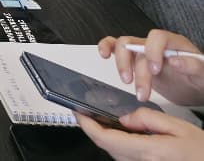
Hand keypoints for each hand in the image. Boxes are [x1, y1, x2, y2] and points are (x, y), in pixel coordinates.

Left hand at [76, 109, 203, 160]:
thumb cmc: (201, 152)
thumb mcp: (178, 126)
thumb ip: (147, 118)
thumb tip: (124, 118)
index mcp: (148, 151)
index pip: (105, 139)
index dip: (87, 126)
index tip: (78, 113)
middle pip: (106, 147)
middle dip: (94, 129)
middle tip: (88, 113)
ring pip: (114, 153)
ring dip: (106, 138)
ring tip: (103, 120)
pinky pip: (125, 158)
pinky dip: (118, 145)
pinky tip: (122, 134)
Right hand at [100, 31, 203, 104]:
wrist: (192, 87)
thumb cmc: (197, 79)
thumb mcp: (202, 75)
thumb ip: (192, 66)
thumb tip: (174, 61)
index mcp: (173, 43)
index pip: (157, 37)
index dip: (152, 51)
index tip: (154, 70)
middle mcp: (155, 44)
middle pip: (136, 45)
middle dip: (136, 69)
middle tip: (141, 90)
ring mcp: (142, 50)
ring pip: (123, 46)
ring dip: (121, 65)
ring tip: (127, 82)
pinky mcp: (133, 58)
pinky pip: (114, 45)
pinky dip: (106, 47)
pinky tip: (103, 55)